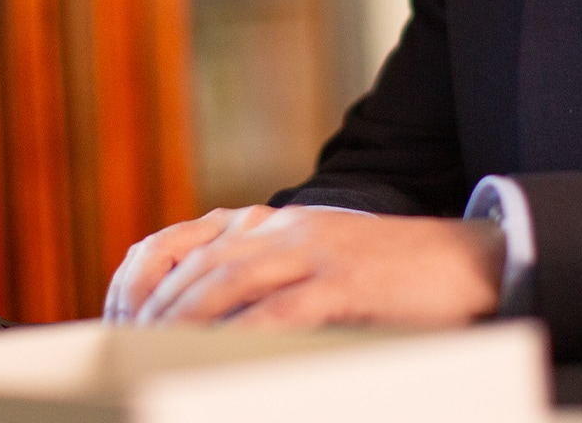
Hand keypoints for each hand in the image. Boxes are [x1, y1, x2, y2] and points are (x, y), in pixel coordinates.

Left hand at [110, 205, 505, 329]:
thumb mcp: (312, 266)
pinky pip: (283, 309)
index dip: (138, 277)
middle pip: (196, 263)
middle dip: (152, 307)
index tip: (113, 316)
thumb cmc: (390, 277)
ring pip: (228, 280)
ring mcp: (314, 249)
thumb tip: (202, 325)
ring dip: (185, 320)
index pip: (179, 240)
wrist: (468, 260)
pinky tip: (221, 358)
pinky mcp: (345, 280)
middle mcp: (282, 227)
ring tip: (154, 351)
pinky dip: (245, 334)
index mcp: (268, 222)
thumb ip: (261, 281)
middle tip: (123, 345)